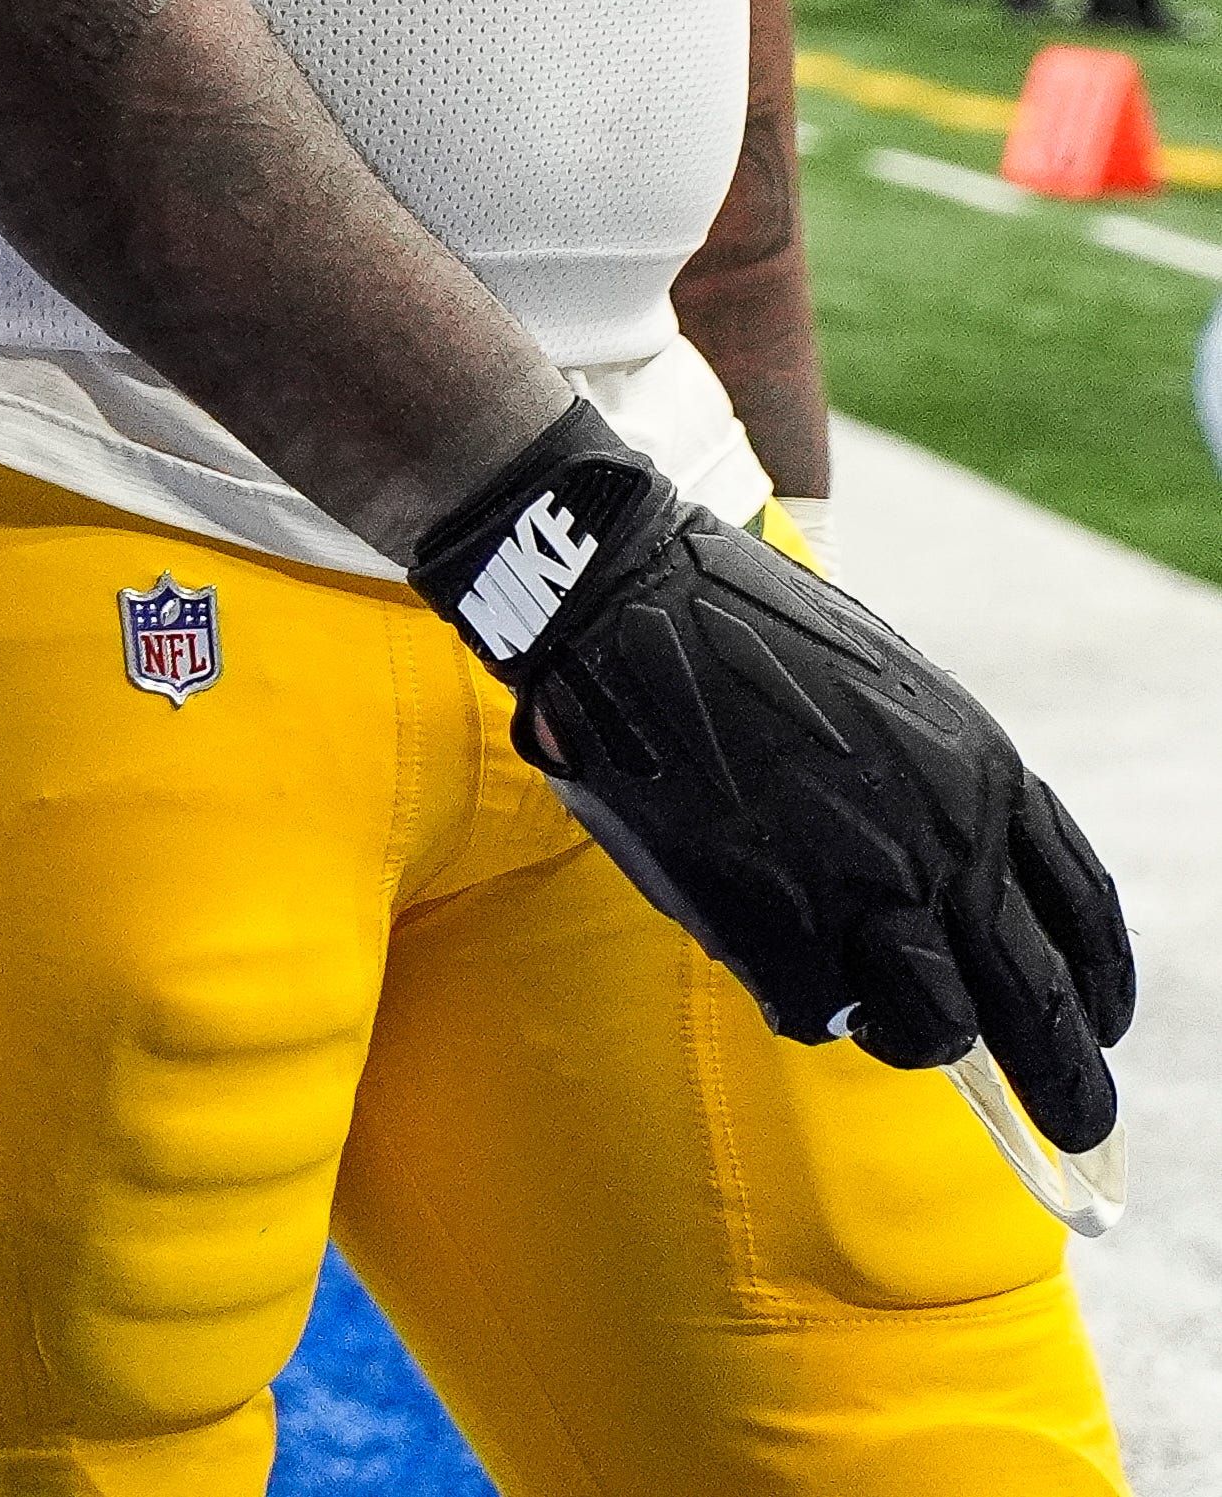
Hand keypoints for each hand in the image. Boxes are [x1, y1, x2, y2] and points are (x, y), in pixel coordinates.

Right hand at [418, 404, 1133, 1147]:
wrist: (628, 605)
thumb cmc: (737, 635)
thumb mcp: (885, 693)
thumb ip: (935, 793)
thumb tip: (951, 894)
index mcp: (984, 773)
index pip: (1083, 912)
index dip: (1102, 987)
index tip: (1102, 1027)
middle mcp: (947, 843)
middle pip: (1040, 1003)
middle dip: (1067, 1082)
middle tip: (1075, 1123)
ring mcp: (863, 891)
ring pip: (932, 1030)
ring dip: (904, 1033)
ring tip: (861, 1006)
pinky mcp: (775, 926)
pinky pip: (811, 1011)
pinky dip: (796, 997)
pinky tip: (763, 947)